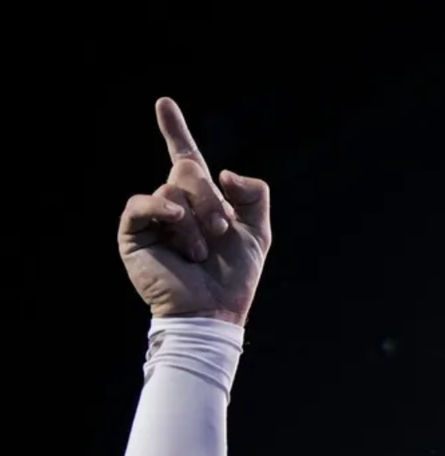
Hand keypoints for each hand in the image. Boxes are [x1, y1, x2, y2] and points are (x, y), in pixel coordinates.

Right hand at [117, 97, 271, 325]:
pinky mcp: (133, 233)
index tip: (164, 103)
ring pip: (171, 187)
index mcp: (201, 202)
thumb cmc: (235, 277)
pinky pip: (142, 203)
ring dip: (196, 220)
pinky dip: (164, 210)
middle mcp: (173, 204)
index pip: (185, 157)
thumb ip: (254, 194)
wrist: (215, 310)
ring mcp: (152, 218)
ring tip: (201, 252)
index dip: (174, 130)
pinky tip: (177, 225)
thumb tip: (223, 171)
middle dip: (211, 197)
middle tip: (221, 230)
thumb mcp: (258, 231)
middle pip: (187, 167)